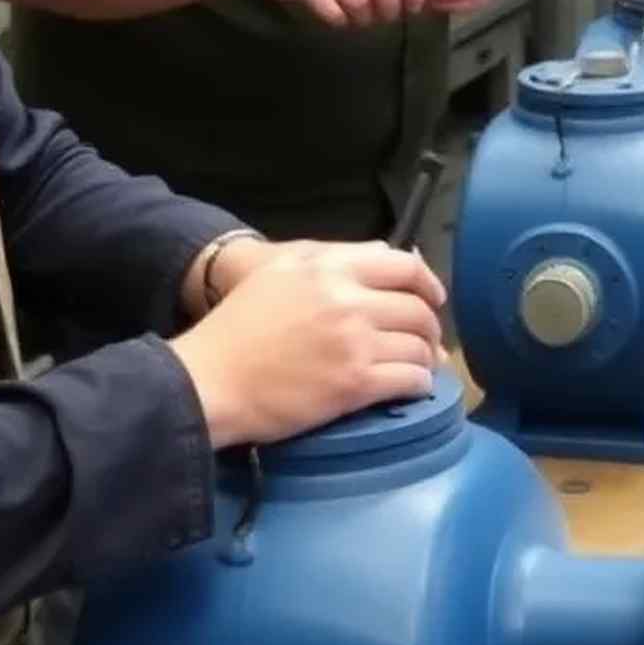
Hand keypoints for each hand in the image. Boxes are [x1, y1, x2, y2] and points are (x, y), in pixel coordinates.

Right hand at [169, 242, 446, 445]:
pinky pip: (409, 380)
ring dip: (427, 357)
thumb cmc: (237, 325)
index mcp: (330, 266)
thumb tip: (386, 256)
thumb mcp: (280, 270)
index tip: (432, 298)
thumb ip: (332, 257)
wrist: (210, 379)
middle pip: (417, 308)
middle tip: (428, 340)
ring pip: (419, 346)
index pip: (403, 265)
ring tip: (422, 366)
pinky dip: (419, 384)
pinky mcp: (354, 384)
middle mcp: (348, 299)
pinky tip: (412, 388)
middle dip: (430, 326)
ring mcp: (355, 342)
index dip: (428, 282)